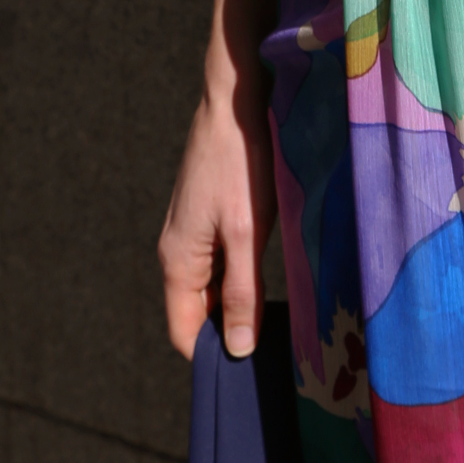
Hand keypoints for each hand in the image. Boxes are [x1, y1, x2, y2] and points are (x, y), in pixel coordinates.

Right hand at [159, 0, 280, 358]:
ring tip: (286, 313)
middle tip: (281, 348)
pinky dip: (246, 271)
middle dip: (233, 332)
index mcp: (178, 260)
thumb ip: (240, 293)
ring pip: (215, 282)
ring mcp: (194, 225)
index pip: (185, 333)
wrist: (238, 90)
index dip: (215, 356)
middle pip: (199, 310)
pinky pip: (224, 256)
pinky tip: (280, 270)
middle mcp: (179, 246)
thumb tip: (235, 350)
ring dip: (243, 299)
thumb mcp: (247, 231)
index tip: (255, 372)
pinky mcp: (213, 207)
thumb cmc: (242, 159)